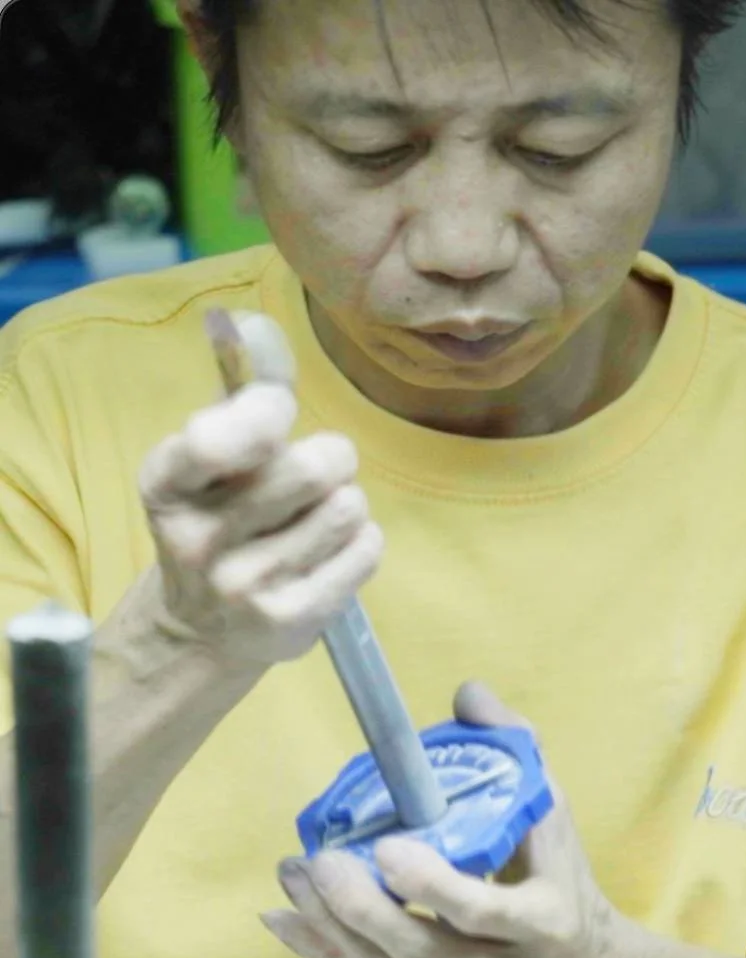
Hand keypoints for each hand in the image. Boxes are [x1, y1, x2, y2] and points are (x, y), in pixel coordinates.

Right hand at [136, 380, 382, 670]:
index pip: (227, 431)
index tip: (273, 420)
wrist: (201, 629)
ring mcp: (245, 586)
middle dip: (329, 460)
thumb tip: (259, 327)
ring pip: (348, 506)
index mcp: (167, 485)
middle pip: (314, 467)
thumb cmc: (217, 522)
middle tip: (311, 479)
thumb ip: (240, 395)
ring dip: (345, 503)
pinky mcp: (291, 621)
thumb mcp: (206, 460)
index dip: (270, 411)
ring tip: (315, 521)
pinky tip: (328, 554)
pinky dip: (360, 543)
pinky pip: (366, 549)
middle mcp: (199, 540)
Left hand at [262, 683, 629, 957]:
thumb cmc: (562, 881)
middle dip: (357, 907)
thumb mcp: (553, 814)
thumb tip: (465, 692)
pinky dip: (323, 954)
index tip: (383, 848)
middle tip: (315, 859)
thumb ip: (513, 749)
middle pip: (419, 950)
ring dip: (328, 927)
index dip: (431, 887)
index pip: (483, 912)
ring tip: (291, 875)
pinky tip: (286, 920)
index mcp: (546, 925)